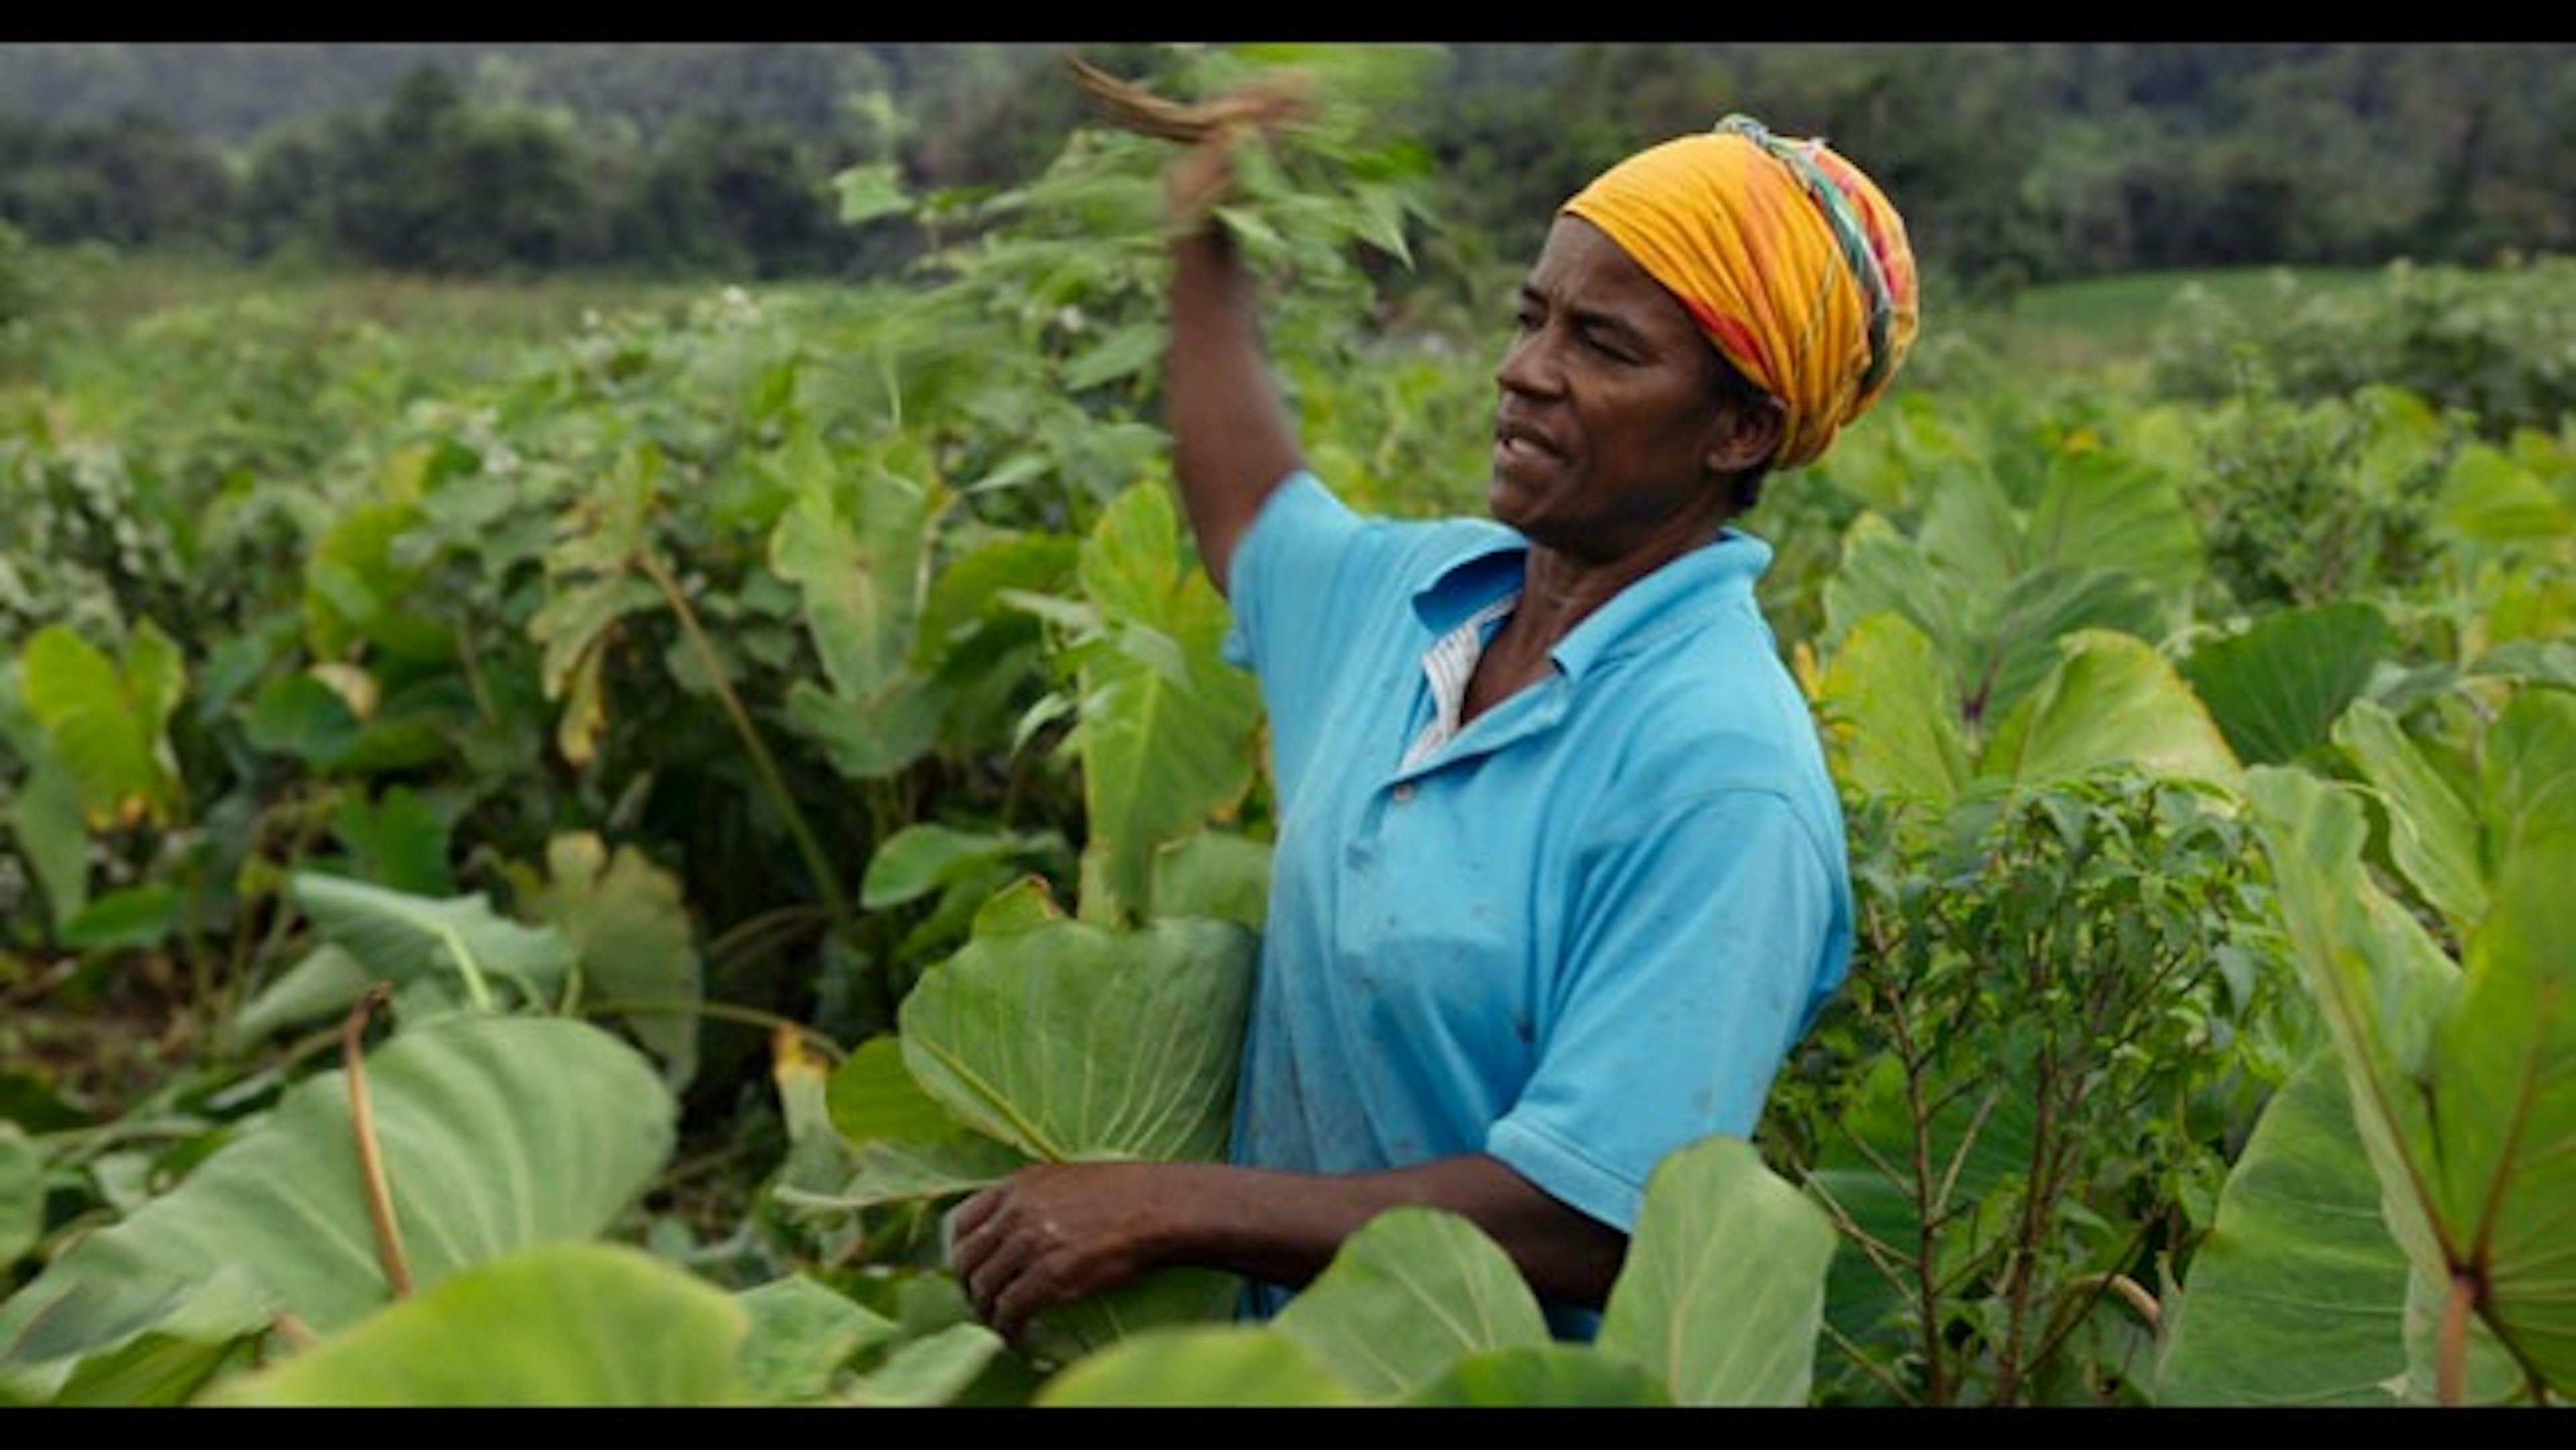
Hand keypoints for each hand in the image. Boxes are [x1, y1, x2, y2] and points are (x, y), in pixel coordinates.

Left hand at [949, 1161, 1185, 1342]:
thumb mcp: (1069, 1178)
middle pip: (967, 1258)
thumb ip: (1036, 1198)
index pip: (963, 1220)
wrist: (1160, 1207)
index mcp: (1020, 1184)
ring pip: (985, 1287)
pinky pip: (1012, 1308)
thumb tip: (1018, 1227)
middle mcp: (1017, 1211)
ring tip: (998, 1324)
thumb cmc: (1127, 1194)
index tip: (970, 1268)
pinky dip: (1008, 1328)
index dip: (961, 1250)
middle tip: (982, 1303)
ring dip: (987, 1312)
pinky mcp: (1051, 1274)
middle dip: (970, 1286)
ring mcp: (1031, 1242)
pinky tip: (1016, 1336)